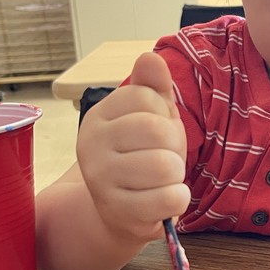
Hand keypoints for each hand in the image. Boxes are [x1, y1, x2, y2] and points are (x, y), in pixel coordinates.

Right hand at [77, 52, 189, 243]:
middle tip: (164, 158)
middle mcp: (91, 144)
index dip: (165, 114)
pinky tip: (165, 199)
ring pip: (165, 165)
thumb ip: (152, 87)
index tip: (156, 132)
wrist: (119, 212)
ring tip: (163, 179)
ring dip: (176, 174)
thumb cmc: (141, 158)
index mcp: (99, 115)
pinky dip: (178, 199)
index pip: (147, 97)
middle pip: (157, 130)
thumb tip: (150, 57)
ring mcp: (100, 179)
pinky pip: (169, 198)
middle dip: (174, 145)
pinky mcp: (118, 211)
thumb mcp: (149, 117)